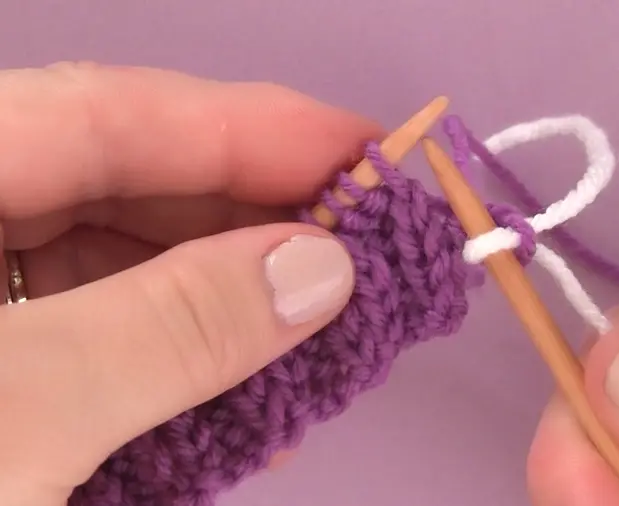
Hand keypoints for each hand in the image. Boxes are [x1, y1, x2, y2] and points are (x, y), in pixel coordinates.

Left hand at [0, 63, 380, 504]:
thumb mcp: (12, 417)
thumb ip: (168, 328)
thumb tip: (323, 269)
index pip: (113, 113)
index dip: (258, 127)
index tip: (375, 155)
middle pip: (127, 182)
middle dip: (258, 216)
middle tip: (370, 250)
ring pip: (125, 263)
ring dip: (234, 295)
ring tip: (331, 321)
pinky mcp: (1, 373)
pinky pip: (108, 336)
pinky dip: (189, 361)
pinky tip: (256, 387)